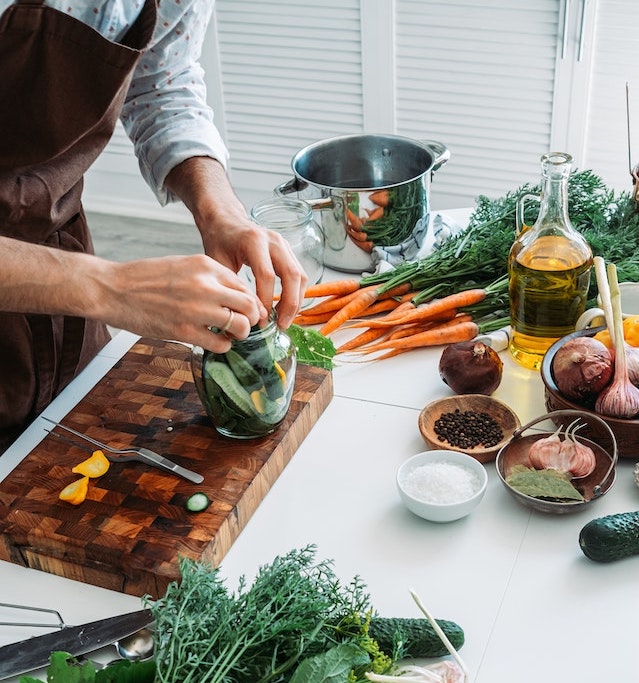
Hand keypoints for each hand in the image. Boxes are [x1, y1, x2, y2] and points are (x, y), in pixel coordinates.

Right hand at [95, 254, 267, 351]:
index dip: (251, 302)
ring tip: (230, 334)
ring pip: (240, 326)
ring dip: (240, 333)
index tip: (250, 311)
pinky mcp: (184, 330)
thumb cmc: (146, 278)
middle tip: (246, 324)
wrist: (113, 289)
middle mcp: (205, 285)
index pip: (245, 286)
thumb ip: (210, 278)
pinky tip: (214, 341)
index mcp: (205, 266)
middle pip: (249, 305)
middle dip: (252, 318)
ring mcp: (196, 309)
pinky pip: (220, 343)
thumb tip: (235, 296)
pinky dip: (223, 345)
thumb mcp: (183, 265)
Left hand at [203, 216, 307, 328]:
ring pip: (300, 275)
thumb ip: (231, 286)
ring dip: (296, 301)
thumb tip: (242, 316)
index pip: (266, 275)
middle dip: (289, 304)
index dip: (266, 301)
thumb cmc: (219, 241)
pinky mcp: (289, 251)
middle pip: (291, 275)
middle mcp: (274, 240)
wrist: (226, 221)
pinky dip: (296, 293)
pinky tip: (287, 308)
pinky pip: (299, 274)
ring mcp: (284, 244)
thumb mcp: (217, 262)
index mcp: (253, 240)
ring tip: (285, 320)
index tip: (261, 320)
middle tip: (281, 325)